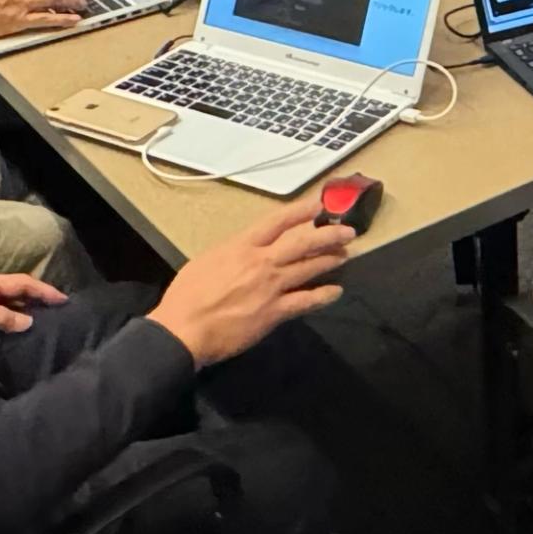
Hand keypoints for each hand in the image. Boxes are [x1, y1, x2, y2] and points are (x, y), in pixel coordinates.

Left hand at [0, 272, 65, 333]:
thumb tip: (28, 321)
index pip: (21, 283)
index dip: (44, 290)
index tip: (65, 301)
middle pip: (15, 294)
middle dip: (37, 302)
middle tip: (58, 317)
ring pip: (4, 308)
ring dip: (23, 315)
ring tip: (41, 330)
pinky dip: (6, 327)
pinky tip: (12, 340)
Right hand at [149, 201, 355, 363]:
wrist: (184, 328)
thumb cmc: (187, 296)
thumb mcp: (206, 261)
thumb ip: (230, 253)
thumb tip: (243, 251)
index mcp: (241, 246)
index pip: (276, 222)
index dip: (300, 212)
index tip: (318, 205)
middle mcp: (260, 262)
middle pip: (301, 243)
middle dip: (328, 235)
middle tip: (348, 232)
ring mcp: (270, 287)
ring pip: (308, 268)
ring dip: (329, 260)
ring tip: (345, 254)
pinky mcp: (274, 312)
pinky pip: (305, 301)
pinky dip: (323, 296)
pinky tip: (336, 292)